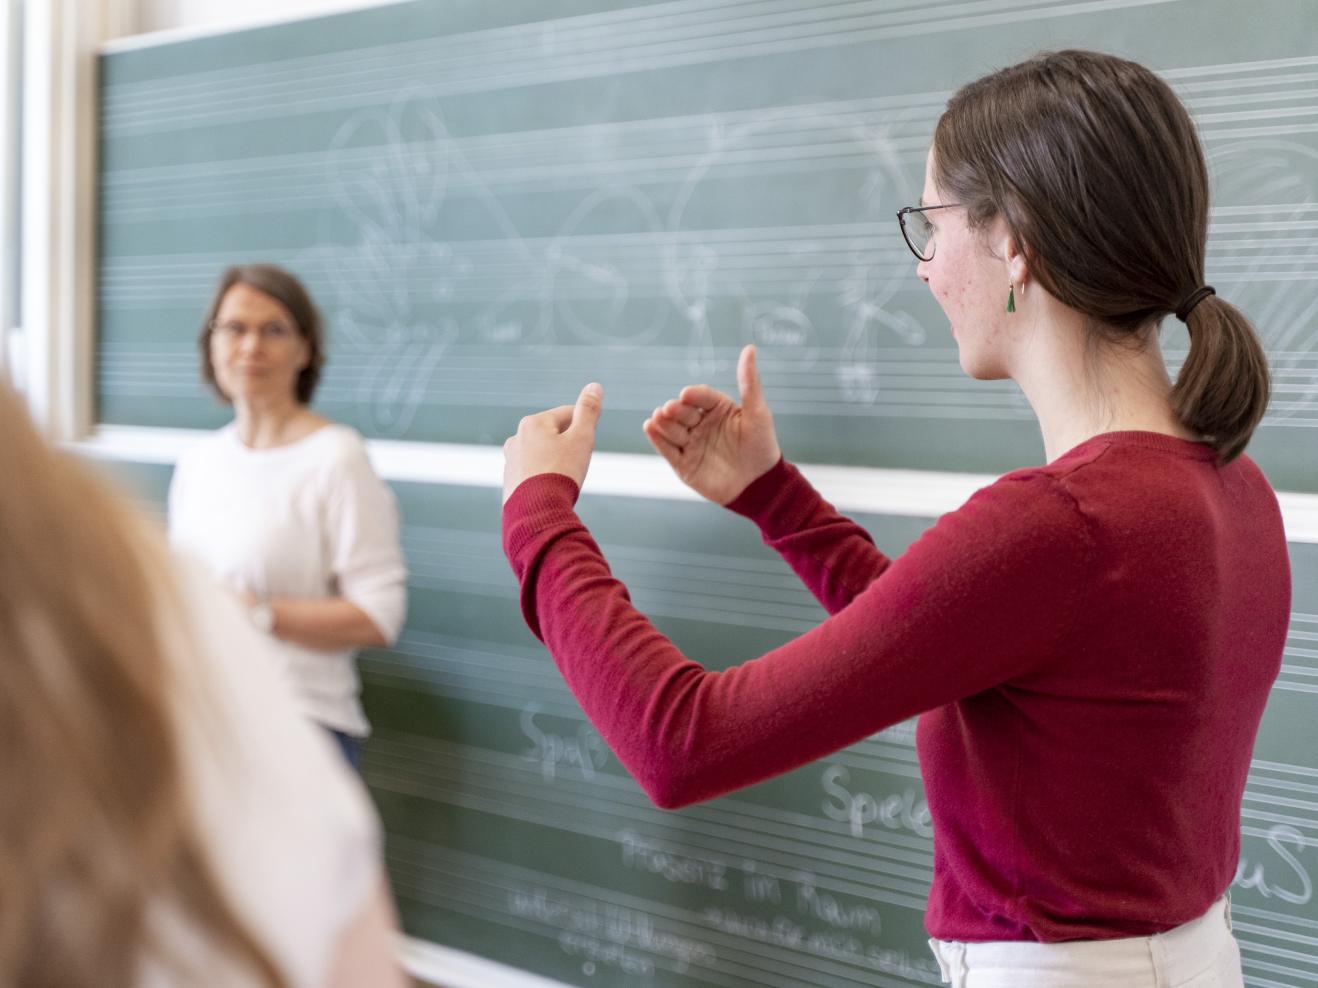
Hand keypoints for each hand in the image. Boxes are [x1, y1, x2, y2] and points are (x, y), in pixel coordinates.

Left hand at [502, 383, 602, 502]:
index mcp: (533, 422)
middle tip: (576, 466)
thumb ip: (588, 411)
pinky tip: (551, 491)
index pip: (568, 414)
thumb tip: (595, 386)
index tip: (588, 447)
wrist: (536, 512)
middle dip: (569, 447)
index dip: (585, 429)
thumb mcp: (582, 438)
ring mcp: (511, 460)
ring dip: (557, 463)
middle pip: (554, 435)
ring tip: (564, 480)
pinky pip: (534, 473)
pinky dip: (545, 478)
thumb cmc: (561, 473)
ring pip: (543, 455)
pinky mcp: (510, 481)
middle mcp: (517, 437)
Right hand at [643, 344, 780, 504]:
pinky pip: (667, 449)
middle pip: (682, 412)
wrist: (760, 486)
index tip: (687, 394)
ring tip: (658, 417)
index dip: (693, 395)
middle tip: (670, 409)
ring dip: (664, 422)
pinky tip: (650, 427)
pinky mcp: (683, 464)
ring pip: (672, 429)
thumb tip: (749, 348)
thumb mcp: (757, 412)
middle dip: (675, 410)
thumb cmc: (762, 446)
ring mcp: (691, 444)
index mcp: (718, 409)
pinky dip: (657, 438)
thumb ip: (749, 382)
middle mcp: (701, 424)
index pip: (701, 396)